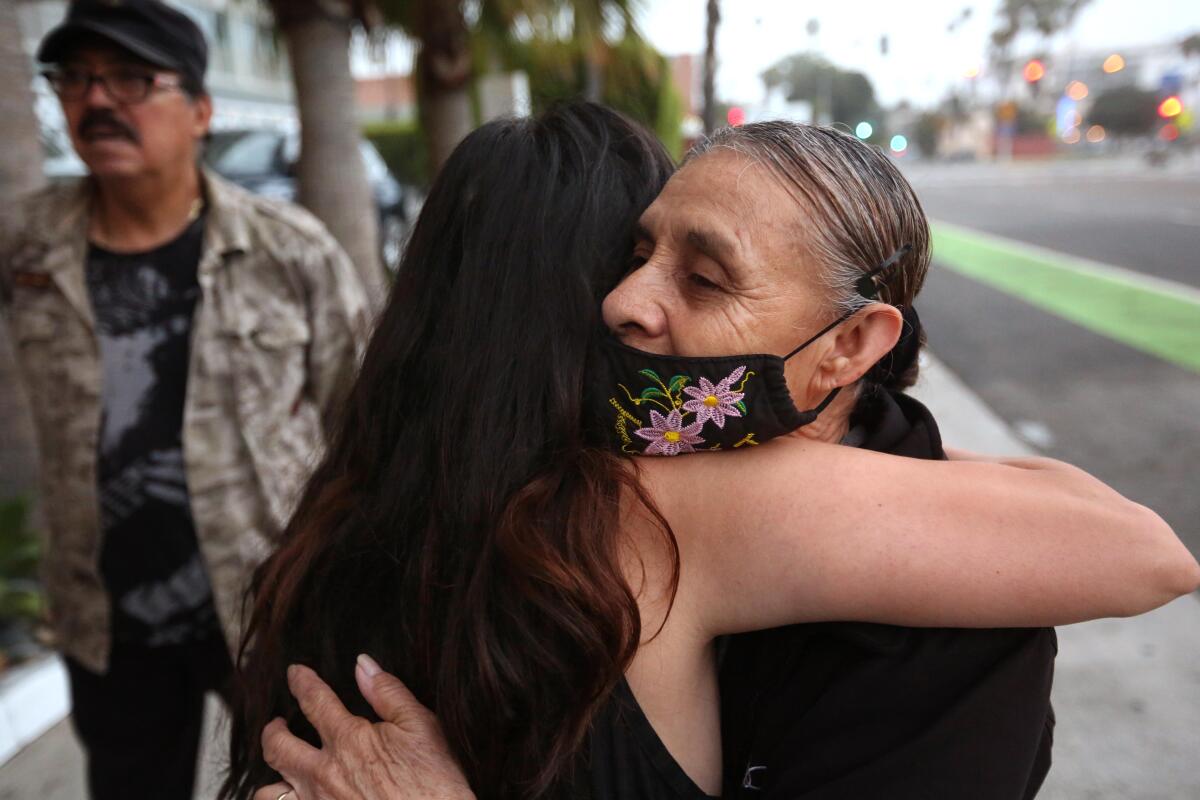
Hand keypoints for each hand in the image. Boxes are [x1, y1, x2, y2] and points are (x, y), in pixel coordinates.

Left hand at [256, 655, 474, 799]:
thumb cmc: (435, 784)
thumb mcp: (422, 726)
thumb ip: (388, 693)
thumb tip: (364, 665)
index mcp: (350, 740)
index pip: (314, 700)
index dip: (301, 682)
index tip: (296, 673)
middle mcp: (325, 774)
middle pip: (276, 746)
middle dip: (272, 730)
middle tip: (277, 724)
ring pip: (269, 792)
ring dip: (272, 779)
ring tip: (282, 771)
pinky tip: (297, 797)